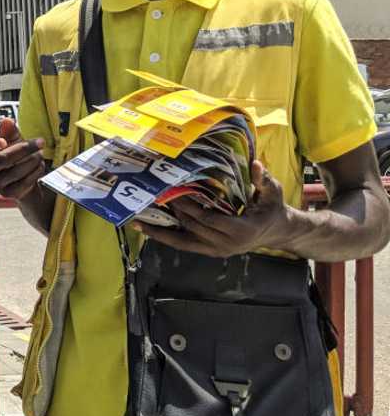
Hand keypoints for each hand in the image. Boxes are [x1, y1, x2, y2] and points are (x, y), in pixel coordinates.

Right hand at [0, 119, 45, 201]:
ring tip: (40, 154)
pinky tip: (39, 165)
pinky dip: (35, 172)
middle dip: (25, 149)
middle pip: (4, 159)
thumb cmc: (11, 154)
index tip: (3, 141)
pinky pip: (24, 182)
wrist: (18, 178)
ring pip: (16, 171)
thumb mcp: (10, 140)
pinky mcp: (7, 194)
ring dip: (33, 160)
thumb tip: (7, 122)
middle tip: (41, 142)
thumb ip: (9, 131)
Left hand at [136, 160, 290, 257]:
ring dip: (161, 232)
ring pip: (184, 242)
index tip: (174, 193)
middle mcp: (227, 244)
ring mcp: (217, 250)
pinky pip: (185, 245)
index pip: (210, 219)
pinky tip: (149, 230)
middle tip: (155, 194)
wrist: (276, 232)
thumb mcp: (272, 192)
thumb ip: (263, 179)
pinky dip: (167, 238)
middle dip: (174, 210)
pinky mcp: (210, 251)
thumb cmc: (273, 208)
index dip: (191, 207)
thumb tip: (257, 164)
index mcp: (241, 230)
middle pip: (193, 227)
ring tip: (138, 222)